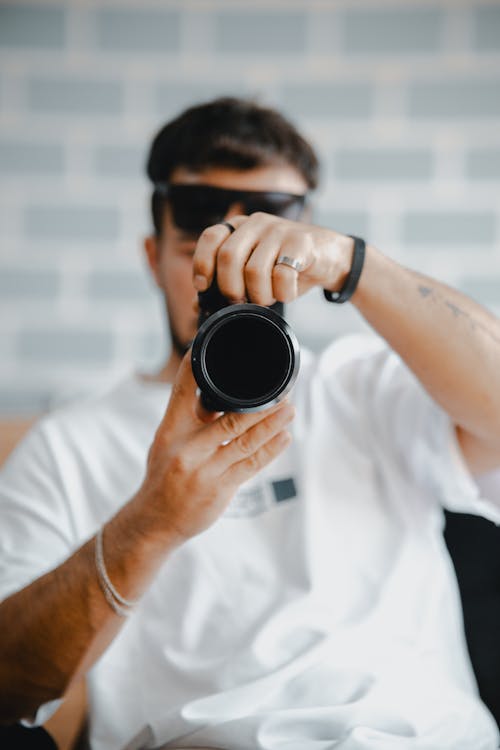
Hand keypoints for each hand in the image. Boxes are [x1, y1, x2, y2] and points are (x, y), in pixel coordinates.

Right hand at [137, 352, 294, 543]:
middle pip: (229, 419)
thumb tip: (218, 391)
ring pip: (245, 442)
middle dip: (260, 404)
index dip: (197, 369)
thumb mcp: (167, 439)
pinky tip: (284, 437)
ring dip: (271, 424)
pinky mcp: (219, 489)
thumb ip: (190, 415)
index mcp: (172, 430)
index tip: (220, 351)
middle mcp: (187, 449)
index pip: (184, 392)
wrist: (155, 520)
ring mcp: (204, 471)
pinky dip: (270, 450)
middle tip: (282, 389)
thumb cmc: (164, 474)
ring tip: (289, 409)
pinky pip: (250, 466)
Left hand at [192, 213, 353, 304]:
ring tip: (268, 297)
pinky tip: (287, 293)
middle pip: (228, 257)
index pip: (210, 238)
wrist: (330, 258)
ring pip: (254, 270)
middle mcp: (256, 223)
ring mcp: (279, 230)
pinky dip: (283, 293)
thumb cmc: (286, 267)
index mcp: (239, 227)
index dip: (202, 264)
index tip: (203, 287)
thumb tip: (196, 306)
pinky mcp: (301, 242)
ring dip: (259, 294)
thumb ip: (226, 284)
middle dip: (230, 288)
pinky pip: (282, 275)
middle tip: (241, 300)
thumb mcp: (254, 273)